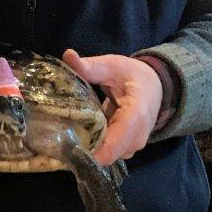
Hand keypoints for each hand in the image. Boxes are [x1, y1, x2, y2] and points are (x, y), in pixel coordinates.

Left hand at [62, 50, 162, 165]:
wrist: (154, 86)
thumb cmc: (132, 75)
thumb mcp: (111, 65)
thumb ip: (90, 66)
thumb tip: (68, 55)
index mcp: (135, 117)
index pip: (112, 147)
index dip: (87, 153)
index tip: (63, 147)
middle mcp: (136, 138)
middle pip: (105, 154)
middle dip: (82, 149)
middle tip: (56, 137)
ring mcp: (132, 146)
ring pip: (105, 156)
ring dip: (87, 148)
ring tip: (64, 134)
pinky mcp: (126, 148)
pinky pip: (107, 153)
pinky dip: (93, 145)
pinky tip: (78, 133)